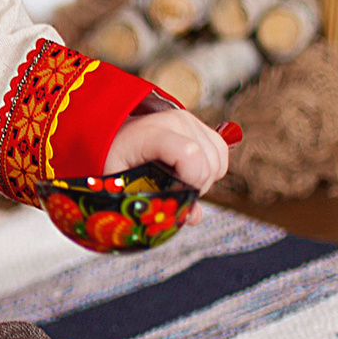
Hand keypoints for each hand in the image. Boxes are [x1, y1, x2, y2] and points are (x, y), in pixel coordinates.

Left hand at [103, 107, 231, 193]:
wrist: (116, 136)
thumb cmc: (116, 160)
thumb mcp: (122, 184)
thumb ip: (152, 203)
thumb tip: (192, 217)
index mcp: (151, 134)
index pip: (189, 154)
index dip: (192, 180)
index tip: (178, 193)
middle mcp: (175, 121)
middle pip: (208, 165)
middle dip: (195, 188)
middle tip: (171, 189)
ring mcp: (190, 121)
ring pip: (218, 162)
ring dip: (203, 180)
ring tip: (177, 180)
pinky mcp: (200, 125)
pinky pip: (221, 154)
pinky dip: (211, 169)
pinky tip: (188, 172)